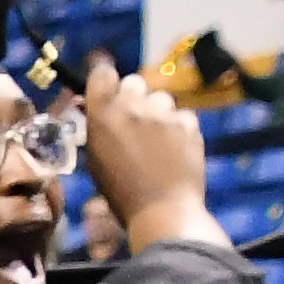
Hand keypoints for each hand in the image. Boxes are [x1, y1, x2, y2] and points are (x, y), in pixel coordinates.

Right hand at [84, 62, 218, 251]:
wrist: (163, 209)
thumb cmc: (121, 193)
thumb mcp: (96, 161)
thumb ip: (97, 130)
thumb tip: (93, 109)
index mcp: (105, 115)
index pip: (102, 73)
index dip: (103, 76)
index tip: (104, 84)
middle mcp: (134, 106)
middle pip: (134, 82)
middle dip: (132, 97)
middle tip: (131, 121)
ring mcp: (165, 112)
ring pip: (159, 98)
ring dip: (156, 112)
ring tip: (156, 140)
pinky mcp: (189, 122)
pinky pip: (181, 115)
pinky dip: (177, 127)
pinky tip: (174, 149)